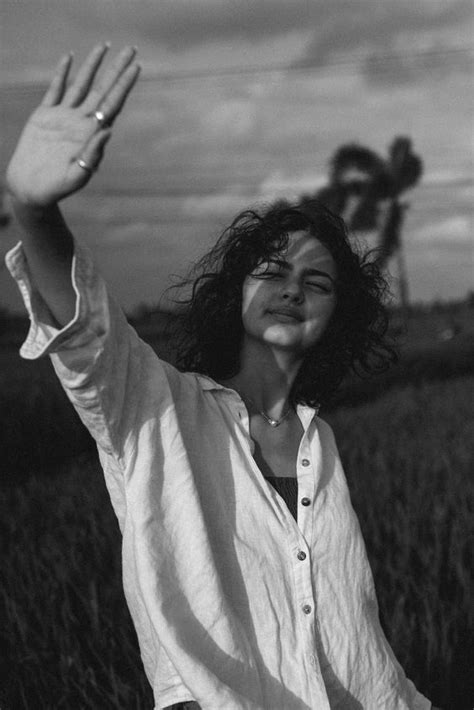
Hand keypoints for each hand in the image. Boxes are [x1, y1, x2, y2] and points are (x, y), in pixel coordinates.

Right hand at [6, 44, 139, 206]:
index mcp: (92, 134)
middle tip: (131, 49)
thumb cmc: (57, 188)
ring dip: (93, 65)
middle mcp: (81, 121)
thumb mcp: (78, 174)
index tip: (137, 67)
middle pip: (103, 88)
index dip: (124, 85)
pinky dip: (62, 72)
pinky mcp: (45, 116)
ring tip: (104, 46)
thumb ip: (93, 155)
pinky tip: (70, 57)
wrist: (31, 190)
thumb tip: (109, 131)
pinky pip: (55, 89)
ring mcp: (63, 117)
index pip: (113, 103)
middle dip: (116, 69)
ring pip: (81, 84)